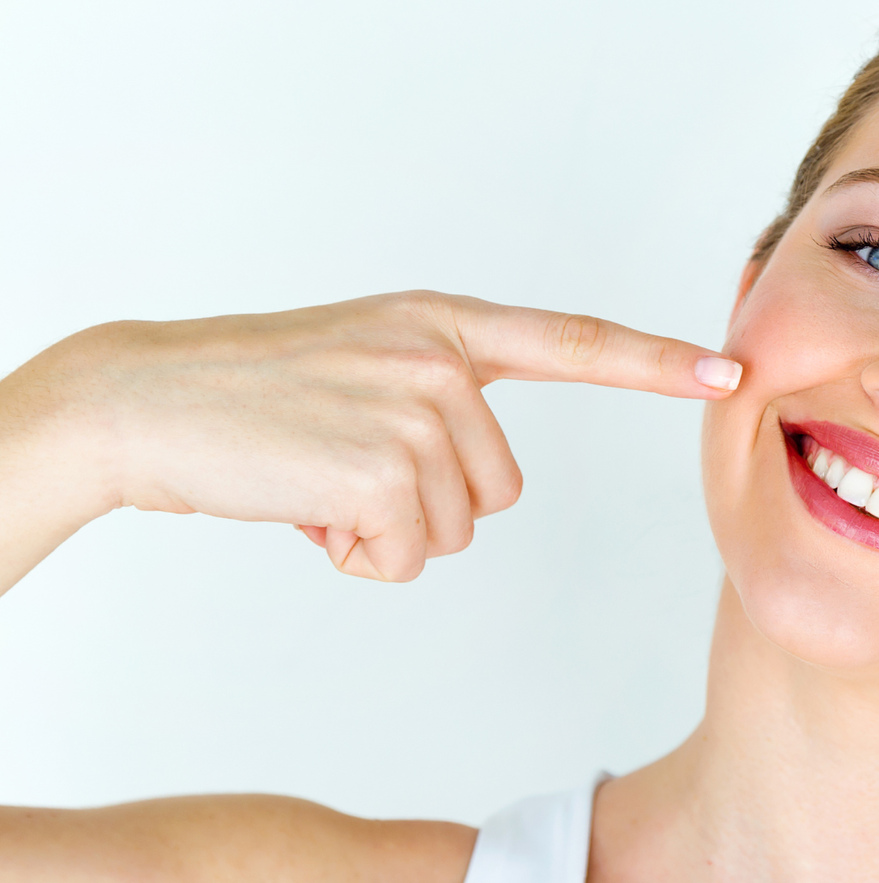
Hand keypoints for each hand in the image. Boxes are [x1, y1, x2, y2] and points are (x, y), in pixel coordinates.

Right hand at [14, 291, 739, 581]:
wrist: (145, 403)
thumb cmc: (254, 399)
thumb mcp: (365, 366)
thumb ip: (440, 398)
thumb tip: (481, 487)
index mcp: (444, 326)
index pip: (572, 342)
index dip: (654, 362)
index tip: (729, 370)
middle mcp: (441, 360)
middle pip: (502, 489)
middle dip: (427, 503)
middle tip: (342, 467)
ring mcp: (415, 409)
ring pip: (460, 528)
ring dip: (389, 530)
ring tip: (318, 480)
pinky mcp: (382, 467)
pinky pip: (410, 556)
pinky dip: (358, 555)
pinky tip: (306, 509)